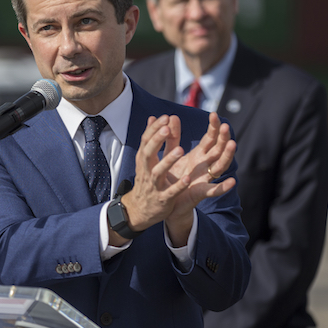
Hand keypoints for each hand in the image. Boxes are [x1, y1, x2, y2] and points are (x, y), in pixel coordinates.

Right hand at [113, 112, 235, 245]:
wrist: (139, 210)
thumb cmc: (147, 181)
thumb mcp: (147, 160)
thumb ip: (154, 139)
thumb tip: (153, 117)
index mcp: (144, 161)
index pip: (145, 142)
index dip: (154, 129)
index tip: (164, 117)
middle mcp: (146, 171)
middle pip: (148, 154)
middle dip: (156, 141)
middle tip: (167, 128)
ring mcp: (154, 186)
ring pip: (158, 172)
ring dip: (168, 161)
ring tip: (180, 150)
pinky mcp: (162, 200)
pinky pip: (170, 192)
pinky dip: (178, 186)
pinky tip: (188, 178)